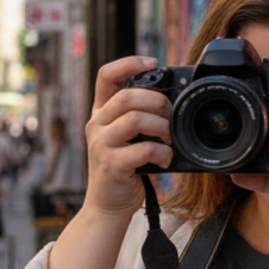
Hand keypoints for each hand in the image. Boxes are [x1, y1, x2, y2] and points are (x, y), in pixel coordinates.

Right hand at [82, 56, 173, 221]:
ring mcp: (102, 144)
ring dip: (162, 127)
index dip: (129, 63)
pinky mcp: (112, 165)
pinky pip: (144, 149)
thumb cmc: (124, 170)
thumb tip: (171, 102)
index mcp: (101, 113)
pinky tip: (166, 160)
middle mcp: (97, 125)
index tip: (153, 62)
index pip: (107, 75)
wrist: (107, 206)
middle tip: (170, 116)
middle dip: (157, 102)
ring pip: (135, 119)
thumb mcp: (126, 139)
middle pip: (127, 96)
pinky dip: (163, 153)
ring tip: (169, 140)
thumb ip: (139, 119)